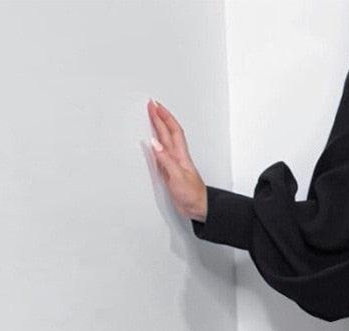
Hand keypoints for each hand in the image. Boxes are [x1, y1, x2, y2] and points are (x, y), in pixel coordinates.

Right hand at [147, 99, 207, 221]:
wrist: (198, 207)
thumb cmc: (192, 194)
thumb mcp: (177, 176)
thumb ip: (165, 159)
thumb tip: (154, 142)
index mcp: (180, 155)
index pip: (172, 130)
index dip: (164, 117)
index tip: (155, 106)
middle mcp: (177, 157)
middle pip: (167, 132)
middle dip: (159, 117)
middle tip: (151, 105)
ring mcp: (173, 163)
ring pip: (164, 140)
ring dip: (158, 128)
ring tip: (151, 117)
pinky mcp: (169, 172)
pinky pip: (161, 153)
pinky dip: (155, 145)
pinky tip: (152, 143)